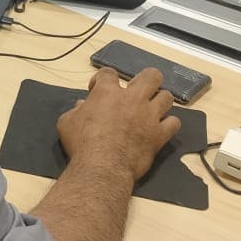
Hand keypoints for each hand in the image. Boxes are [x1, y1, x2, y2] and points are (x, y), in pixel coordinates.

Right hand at [56, 66, 180, 183]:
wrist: (102, 166)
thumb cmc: (81, 143)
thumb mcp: (67, 123)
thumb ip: (76, 111)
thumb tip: (82, 106)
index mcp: (107, 92)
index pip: (108, 73)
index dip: (101, 78)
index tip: (95, 89)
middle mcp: (133, 99)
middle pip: (151, 76)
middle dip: (145, 79)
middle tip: (135, 91)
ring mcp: (149, 115)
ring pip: (167, 97)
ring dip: (159, 101)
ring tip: (150, 109)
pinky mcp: (159, 134)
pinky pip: (174, 123)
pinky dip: (168, 124)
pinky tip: (160, 128)